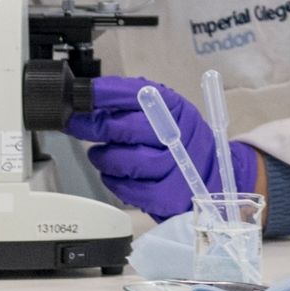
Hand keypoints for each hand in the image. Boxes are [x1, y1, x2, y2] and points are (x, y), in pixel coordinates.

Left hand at [64, 76, 260, 220]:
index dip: (104, 94)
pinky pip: (130, 189)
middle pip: (127, 128)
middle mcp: (178, 134)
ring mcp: (175, 167)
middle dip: (95, 126)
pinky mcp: (168, 196)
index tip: (80, 96)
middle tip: (78, 125)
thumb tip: (89, 96)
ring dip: (103, 158)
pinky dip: (114, 181)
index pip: (136, 94)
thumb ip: (131, 104)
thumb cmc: (178, 141)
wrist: (211, 176)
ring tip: (100, 155)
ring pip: (125, 161)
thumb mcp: (164, 113)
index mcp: (175, 108)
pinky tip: (115, 175)